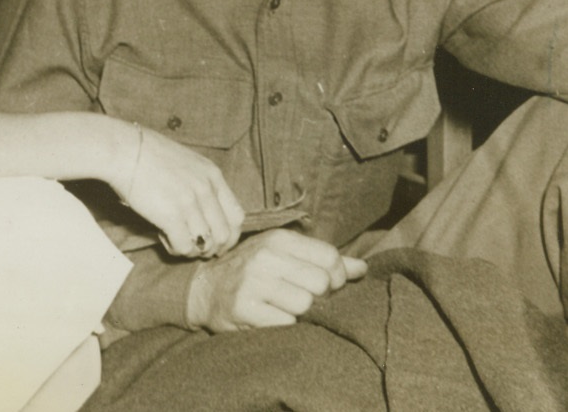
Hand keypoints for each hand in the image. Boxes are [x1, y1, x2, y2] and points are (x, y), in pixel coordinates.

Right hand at [118, 125, 244, 258]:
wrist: (124, 149)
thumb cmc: (148, 154)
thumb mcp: (187, 162)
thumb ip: (200, 183)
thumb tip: (204, 215)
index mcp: (212, 175)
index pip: (238, 216)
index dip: (230, 236)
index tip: (216, 242)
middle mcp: (206, 189)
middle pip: (225, 235)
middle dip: (212, 248)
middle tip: (195, 248)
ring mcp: (189, 202)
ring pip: (206, 244)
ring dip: (192, 249)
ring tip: (176, 240)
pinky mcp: (171, 215)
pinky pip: (184, 247)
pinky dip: (175, 249)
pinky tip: (163, 237)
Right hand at [186, 228, 366, 331]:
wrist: (204, 289)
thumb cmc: (252, 272)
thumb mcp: (283, 256)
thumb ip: (323, 261)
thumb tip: (363, 268)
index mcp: (278, 239)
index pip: (329, 256)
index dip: (337, 277)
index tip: (326, 287)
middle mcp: (265, 256)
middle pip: (322, 283)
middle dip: (321, 298)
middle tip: (306, 301)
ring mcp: (253, 282)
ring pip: (306, 305)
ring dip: (303, 315)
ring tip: (287, 311)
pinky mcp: (244, 308)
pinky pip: (286, 324)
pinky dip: (286, 327)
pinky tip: (273, 320)